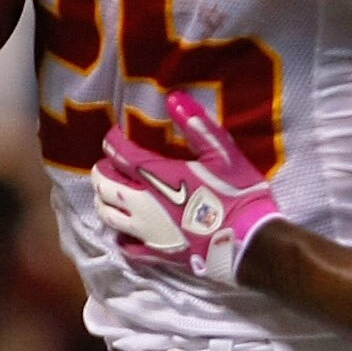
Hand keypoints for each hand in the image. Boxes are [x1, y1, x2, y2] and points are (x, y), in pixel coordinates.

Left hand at [91, 93, 281, 283]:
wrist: (249, 242)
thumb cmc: (237, 194)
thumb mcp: (223, 153)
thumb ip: (197, 125)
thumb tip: (174, 97)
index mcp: (156, 175)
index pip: (120, 153)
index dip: (113, 140)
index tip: (115, 133)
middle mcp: (142, 203)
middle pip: (105, 185)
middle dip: (102, 171)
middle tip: (108, 164)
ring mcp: (146, 231)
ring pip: (107, 215)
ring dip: (103, 201)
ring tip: (109, 194)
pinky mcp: (155, 253)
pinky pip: (126, 246)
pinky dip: (119, 236)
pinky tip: (124, 232)